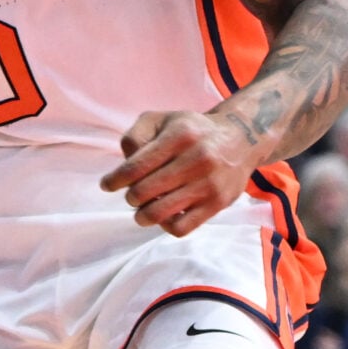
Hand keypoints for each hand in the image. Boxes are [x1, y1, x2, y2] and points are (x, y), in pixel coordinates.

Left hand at [101, 110, 255, 235]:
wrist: (241, 139)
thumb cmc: (190, 131)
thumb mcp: (162, 120)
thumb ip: (135, 136)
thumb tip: (123, 164)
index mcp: (179, 135)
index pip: (135, 167)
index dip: (114, 180)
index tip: (107, 185)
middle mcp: (197, 158)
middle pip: (143, 192)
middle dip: (130, 196)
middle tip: (133, 194)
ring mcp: (209, 183)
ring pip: (159, 214)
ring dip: (142, 215)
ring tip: (144, 208)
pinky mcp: (218, 203)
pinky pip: (181, 228)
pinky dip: (165, 226)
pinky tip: (165, 215)